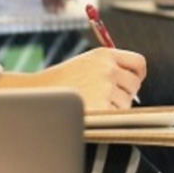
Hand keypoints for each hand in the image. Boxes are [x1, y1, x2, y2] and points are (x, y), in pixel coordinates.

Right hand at [0, 47, 145, 109]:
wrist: (35, 94)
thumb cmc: (60, 82)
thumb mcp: (85, 64)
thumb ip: (109, 67)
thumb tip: (135, 82)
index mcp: (104, 54)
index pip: (138, 62)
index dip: (138, 74)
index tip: (133, 81)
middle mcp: (107, 69)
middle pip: (134, 84)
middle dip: (125, 92)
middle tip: (106, 98)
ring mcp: (106, 88)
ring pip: (127, 102)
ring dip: (115, 107)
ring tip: (92, 105)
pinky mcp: (102, 108)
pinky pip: (118, 115)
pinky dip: (109, 118)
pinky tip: (93, 113)